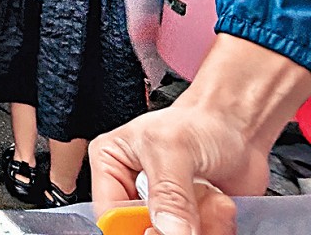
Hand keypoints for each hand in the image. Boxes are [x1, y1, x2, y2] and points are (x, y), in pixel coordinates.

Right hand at [91, 35, 310, 234]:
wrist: (238, 126)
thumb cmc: (200, 123)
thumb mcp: (175, 148)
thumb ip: (169, 192)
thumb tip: (168, 229)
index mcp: (110, 165)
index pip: (110, 213)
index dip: (136, 226)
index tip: (164, 226)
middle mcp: (132, 191)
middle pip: (141, 231)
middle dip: (175, 227)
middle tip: (193, 214)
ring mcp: (163, 210)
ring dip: (203, 226)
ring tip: (211, 198)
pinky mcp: (189, 222)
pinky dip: (217, 228)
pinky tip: (219, 204)